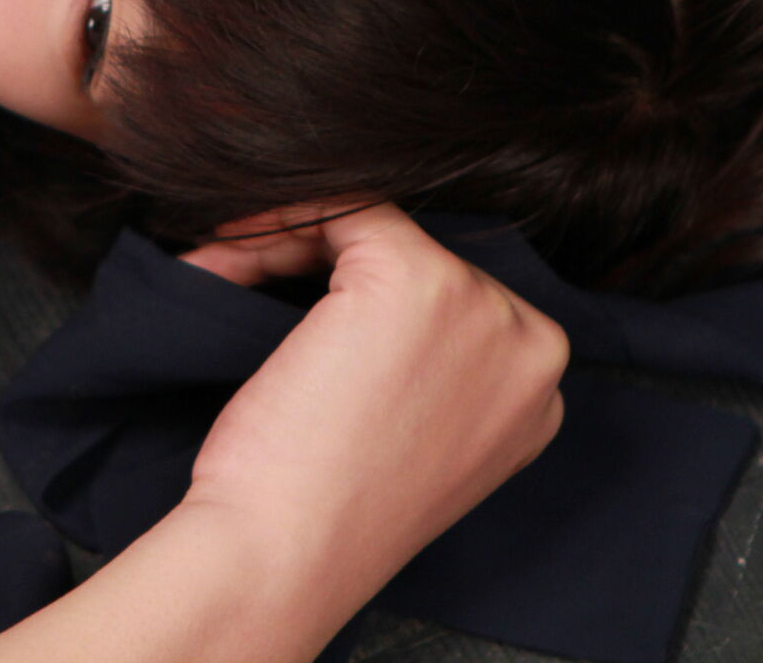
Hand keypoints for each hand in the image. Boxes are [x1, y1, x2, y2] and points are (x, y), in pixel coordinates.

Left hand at [173, 202, 568, 610]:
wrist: (286, 554)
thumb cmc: (324, 513)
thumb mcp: (414, 441)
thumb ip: (432, 374)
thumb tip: (367, 294)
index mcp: (538, 396)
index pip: (453, 308)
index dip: (359, 305)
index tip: (286, 308)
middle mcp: (531, 344)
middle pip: (418, 262)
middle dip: (321, 271)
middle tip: (239, 286)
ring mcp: (479, 305)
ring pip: (371, 231)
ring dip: (286, 248)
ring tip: (224, 277)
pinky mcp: (415, 277)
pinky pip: (341, 208)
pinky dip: (275, 224)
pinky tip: (227, 258)